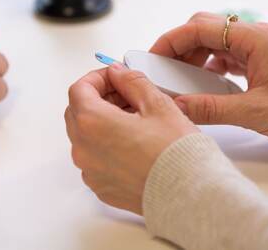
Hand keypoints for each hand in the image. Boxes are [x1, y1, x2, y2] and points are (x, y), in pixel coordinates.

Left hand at [65, 63, 197, 213]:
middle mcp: (84, 150)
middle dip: (100, 98)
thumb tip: (119, 73)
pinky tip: (136, 142)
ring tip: (137, 119)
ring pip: (86, 137)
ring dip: (104, 122)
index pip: (79, 90)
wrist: (189, 194)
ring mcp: (91, 172)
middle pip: (78, 112)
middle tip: (127, 94)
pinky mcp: (102, 188)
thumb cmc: (175, 153)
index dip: (98, 78)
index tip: (115, 76)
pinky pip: (96, 159)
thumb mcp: (157, 104)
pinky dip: (108, 145)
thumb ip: (132, 82)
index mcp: (93, 123)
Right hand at [150, 12, 267, 149]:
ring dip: (194, 56)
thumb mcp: (256, 112)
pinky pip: (227, 55)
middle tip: (162, 69)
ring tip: (178, 78)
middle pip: (206, 29)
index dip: (173, 40)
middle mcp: (256, 36)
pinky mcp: (262, 61)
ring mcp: (260, 47)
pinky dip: (209, 65)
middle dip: (180, 46)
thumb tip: (177, 105)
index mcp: (255, 38)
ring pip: (215, 42)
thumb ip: (213, 108)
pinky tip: (202, 84)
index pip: (202, 27)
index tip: (153, 57)